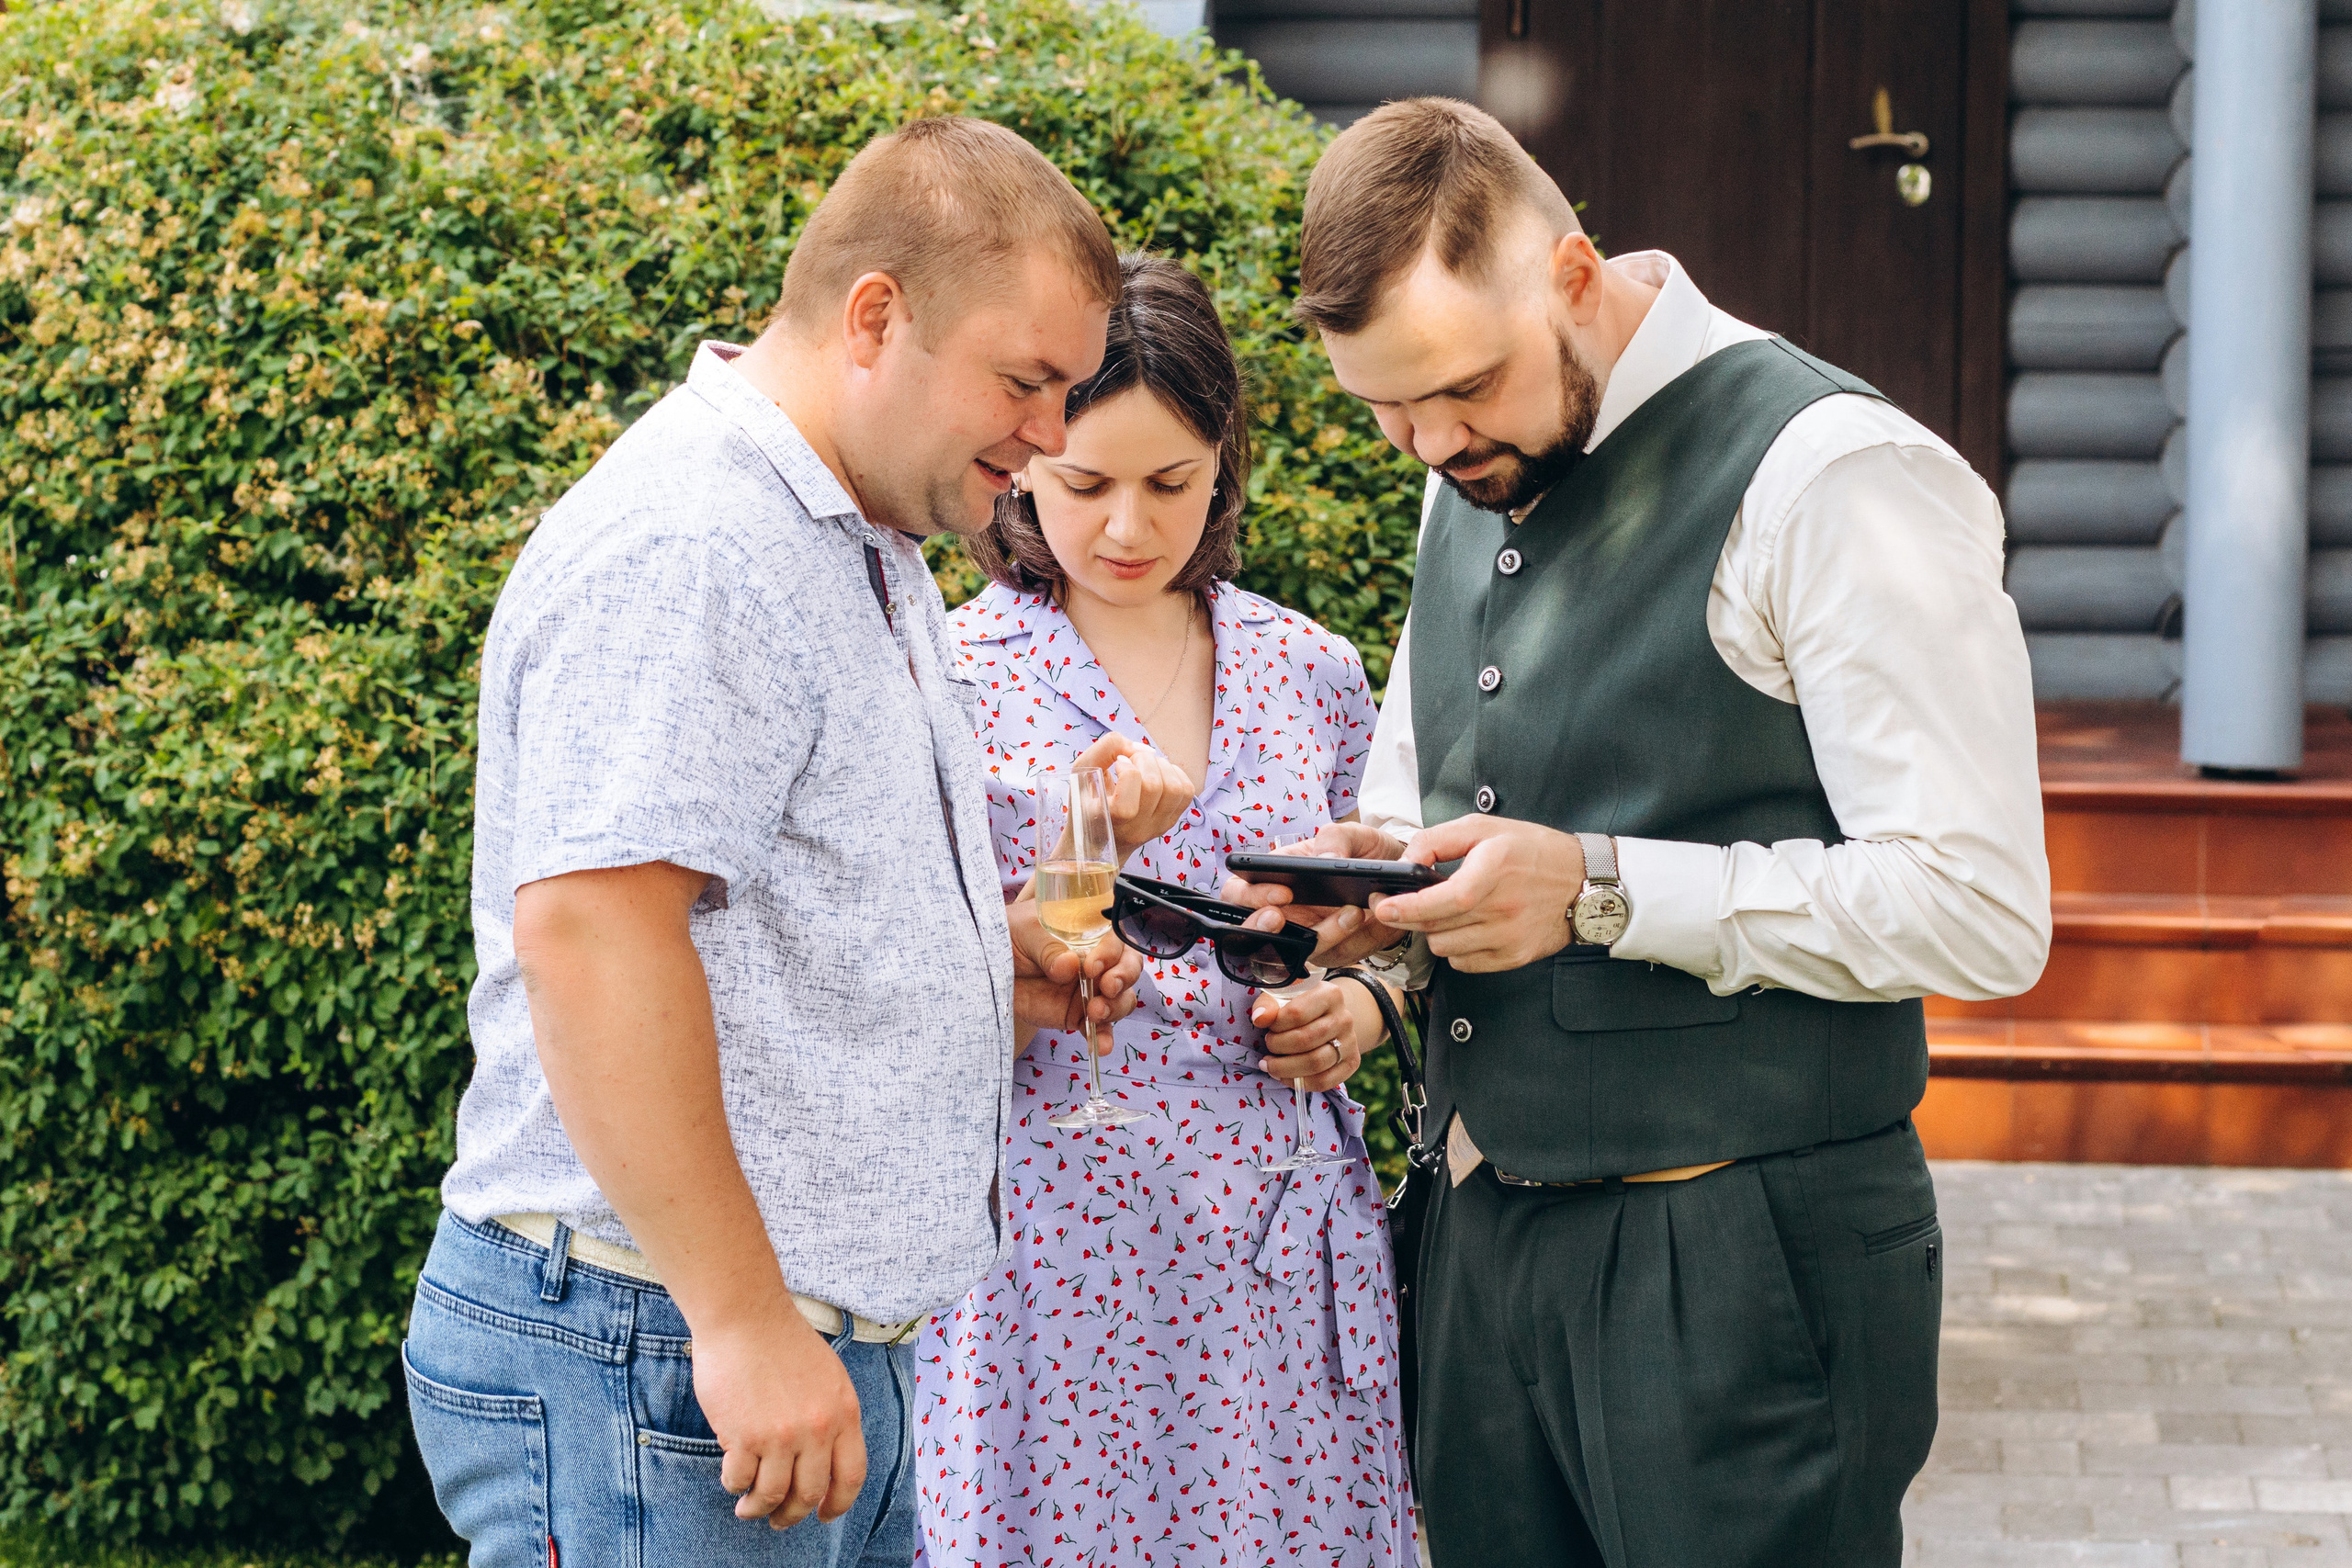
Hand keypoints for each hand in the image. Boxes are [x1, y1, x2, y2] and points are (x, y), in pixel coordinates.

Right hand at [696, 1308, 864, 1529]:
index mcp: (844, 1412)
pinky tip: (732, 1478)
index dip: (838, 1503)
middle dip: (792, 1515)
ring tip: (748, 1508)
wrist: (746, 1315)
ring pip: (772, 1496)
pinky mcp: (744, 1436)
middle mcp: (817, 1429)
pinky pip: (739, 1480)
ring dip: (758, 1509)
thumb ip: (830, 1417)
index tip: (824, 1515)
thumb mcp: (828, 1376)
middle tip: (779, 1520)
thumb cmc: (782, 1341)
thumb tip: (822, 1461)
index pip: (851, 1475)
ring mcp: (781, 1435)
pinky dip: (734, 1485)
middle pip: (810, 1493)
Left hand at [1007, 889, 1143, 1046]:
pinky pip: (1100, 1028)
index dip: (1111, 952)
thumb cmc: (1009, 938)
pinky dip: (1104, 1038)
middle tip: (1107, 988)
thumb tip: (1069, 965)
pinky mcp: (1079, 1015)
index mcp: (1088, 931)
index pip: (1115, 937)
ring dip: (1115, 1007)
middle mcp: (1096, 959)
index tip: (1093, 965)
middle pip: (1128, 967)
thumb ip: (1048, 948)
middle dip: (1124, 978)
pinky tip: (1101, 1046)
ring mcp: (1090, 989)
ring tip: (1095, 1013)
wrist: (989, 968)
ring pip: (1121, 998)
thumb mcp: (1024, 932)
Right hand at [1071, 732, 1195, 861]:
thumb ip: (1106, 749)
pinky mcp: (1170, 821)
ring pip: (1175, 789)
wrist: (1099, 839)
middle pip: (1154, 787)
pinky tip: (1158, 772)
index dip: (1127, 771)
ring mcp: (1156, 827)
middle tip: (1131, 759)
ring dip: (1162, 765)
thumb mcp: (1083, 772)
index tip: (1118, 764)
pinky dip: (1175, 773)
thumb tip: (1141, 748)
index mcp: (1106, 821)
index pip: (1126, 805)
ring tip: (1146, 765)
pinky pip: (1187, 791)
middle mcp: (1134, 829)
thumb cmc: (1087, 800)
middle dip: (1144, 760)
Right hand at [1218, 821, 1408, 968]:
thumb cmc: (1366, 853)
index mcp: (1274, 878)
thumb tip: (1323, 859)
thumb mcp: (1354, 835)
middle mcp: (1282, 911)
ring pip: (1292, 952)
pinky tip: (1363, 919)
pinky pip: (1330, 956)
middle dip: (1260, 930)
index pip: (1238, 893)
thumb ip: (1335, 838)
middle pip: (1248, 934)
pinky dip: (1346, 940)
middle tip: (1280, 917)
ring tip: (1353, 910)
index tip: (1281, 892)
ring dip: (1322, 934)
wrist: (1402, 880)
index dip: (1249, 897)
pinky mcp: (1329, 953)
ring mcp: (1303, 936)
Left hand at [1250, 974, 1373, 1090]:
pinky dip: (1299, 1083)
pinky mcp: (1351, 1063)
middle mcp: (1345, 1018)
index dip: (1276, 1025)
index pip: (1297, 1013)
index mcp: (1330, 994)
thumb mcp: (1283, 997)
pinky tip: (1285, 1077)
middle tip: (1268, 1046)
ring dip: (1285, 1068)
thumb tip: (1259, 1018)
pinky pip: (1325, 1081)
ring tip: (1270, 1065)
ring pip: (1315, 1063)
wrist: (1328, 1017)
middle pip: (1306, 1040)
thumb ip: (1268, 1004)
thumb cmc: (1299, 1005)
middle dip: (1278, 1046)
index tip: (1268, 1026)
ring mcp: (1351, 1042)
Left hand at [1368, 815, 1584, 972]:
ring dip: (1434, 932)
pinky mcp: (1514, 957)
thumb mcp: (1485, 828)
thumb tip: (1406, 860)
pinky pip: (1464, 963)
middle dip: (1411, 917)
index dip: (1408, 908)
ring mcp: (1509, 937)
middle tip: (1402, 904)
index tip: (1383, 907)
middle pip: (1435, 927)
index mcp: (1494, 869)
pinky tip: (1468, 927)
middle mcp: (1503, 908)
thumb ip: (1438, 839)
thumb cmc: (1532, 850)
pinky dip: (1456, 948)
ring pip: (1445, 948)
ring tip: (1448, 912)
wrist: (1584, 883)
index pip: (1443, 900)